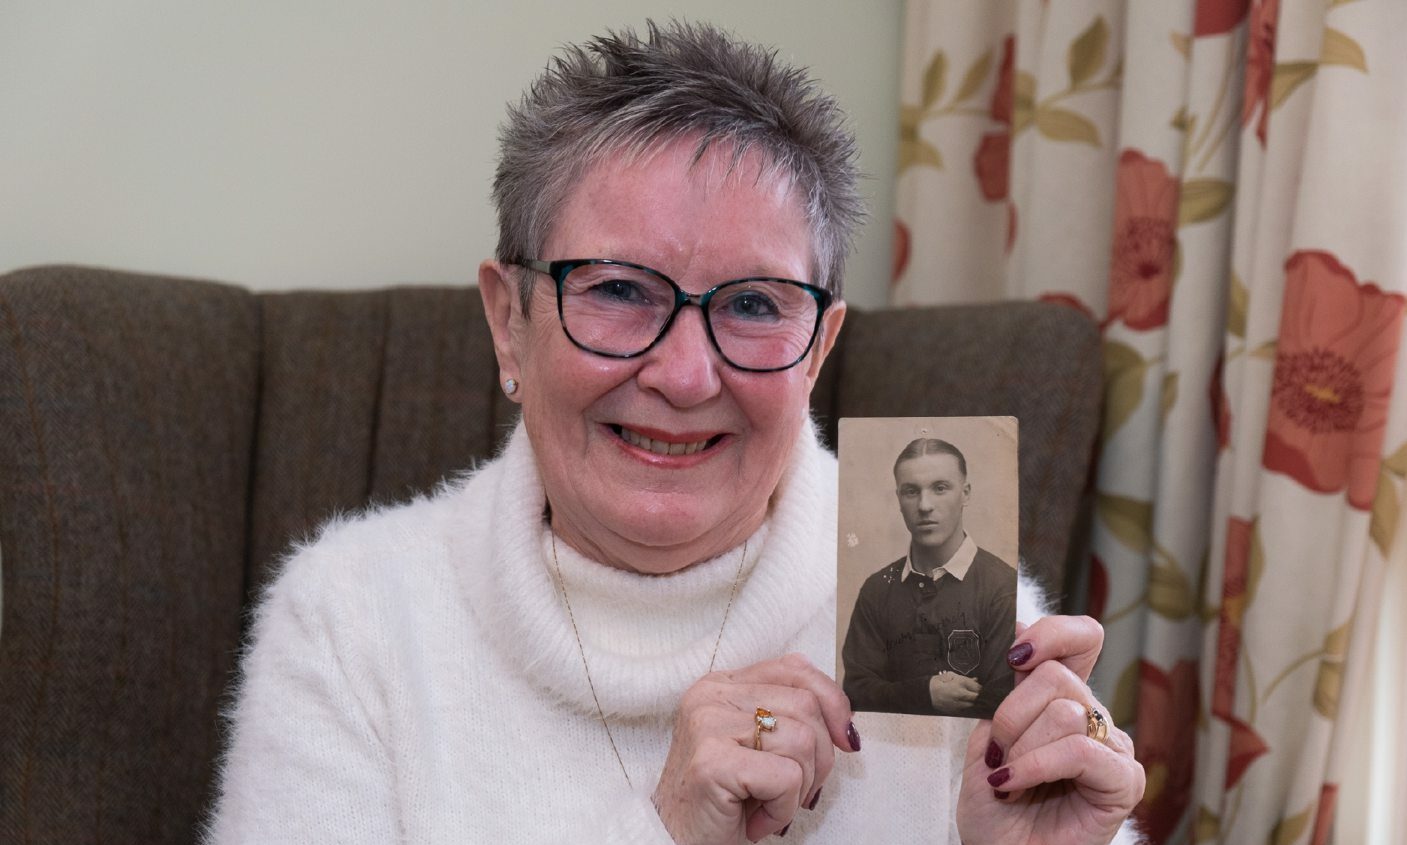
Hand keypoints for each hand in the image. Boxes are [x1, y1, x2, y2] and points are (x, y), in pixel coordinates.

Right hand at [653, 653, 858, 843]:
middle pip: (806, 704)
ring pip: (802, 740)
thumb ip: (787, 716)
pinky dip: (784, 808)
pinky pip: (787, 777)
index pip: (794, 667)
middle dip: (820, 757)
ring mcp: (707, 725)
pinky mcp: (712, 761)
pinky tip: (758, 821)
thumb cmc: (724, 800)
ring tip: (769, 805)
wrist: (678, 843)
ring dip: (800, 788)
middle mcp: (710, 695)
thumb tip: (844, 721)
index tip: (845, 739)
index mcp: (721, 684)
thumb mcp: (758, 746)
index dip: (832, 701)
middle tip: (793, 790)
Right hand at [928, 671, 980, 709]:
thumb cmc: (939, 682)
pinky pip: (966, 709)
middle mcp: (961, 695)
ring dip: (974, 702)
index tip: (983, 688)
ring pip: (973, 705)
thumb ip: (965, 678)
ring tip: (973, 698)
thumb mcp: (951, 675)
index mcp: (960, 683)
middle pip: (978, 698)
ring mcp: (958, 704)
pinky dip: (968, 706)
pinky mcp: (955, 711)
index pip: (978, 688)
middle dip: (980, 696)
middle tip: (980, 694)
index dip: (983, 689)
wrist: (927, 693)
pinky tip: (966, 703)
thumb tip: (976, 680)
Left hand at [956, 616, 1144, 844]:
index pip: (1081, 639)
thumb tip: (1014, 634)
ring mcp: (1113, 747)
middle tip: (996, 752)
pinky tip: (1012, 783)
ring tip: (1006, 778)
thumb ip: (1004, 693)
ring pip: (1064, 712)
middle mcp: (1092, 716)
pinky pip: (1078, 750)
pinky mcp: (1123, 781)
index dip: (1052, 632)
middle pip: (1057, 676)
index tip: (1013, 654)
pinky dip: (1036, 765)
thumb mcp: (987, 738)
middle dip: (1010, 714)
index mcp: (1062, 697)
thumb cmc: (995, 805)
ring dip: (1020, 748)